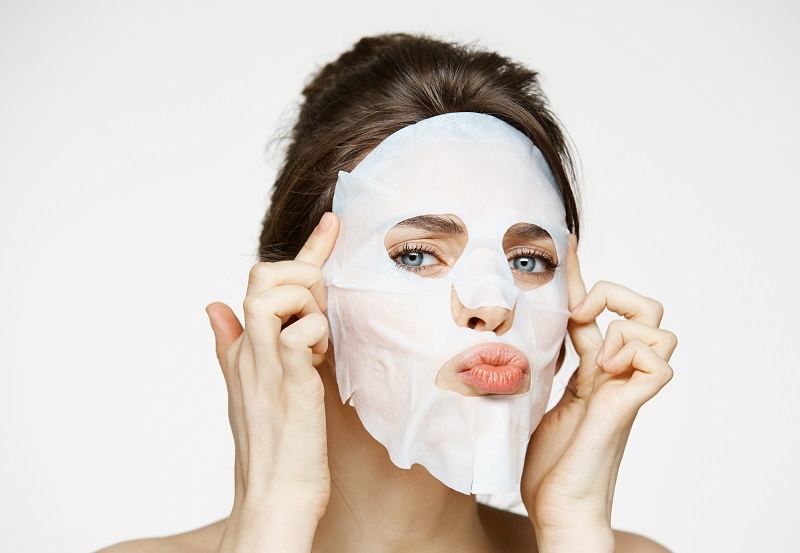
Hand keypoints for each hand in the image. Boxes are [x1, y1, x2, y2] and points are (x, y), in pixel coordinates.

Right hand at [206, 213, 338, 551]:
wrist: (274, 498)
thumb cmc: (274, 445)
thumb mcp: (251, 388)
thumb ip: (233, 345)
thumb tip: (212, 306)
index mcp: (243, 348)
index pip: (264, 285)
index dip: (305, 250)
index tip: (333, 224)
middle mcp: (248, 349)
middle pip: (261, 274)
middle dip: (301, 276)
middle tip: (321, 314)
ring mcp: (264, 363)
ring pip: (272, 292)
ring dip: (306, 303)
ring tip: (317, 341)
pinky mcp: (288, 381)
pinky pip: (300, 331)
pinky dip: (316, 335)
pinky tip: (319, 362)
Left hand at [521, 235, 676, 552]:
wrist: (557, 507)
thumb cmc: (545, 466)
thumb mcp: (531, 401)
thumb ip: (536, 369)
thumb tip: (512, 338)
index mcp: (590, 372)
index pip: (592, 312)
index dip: (578, 278)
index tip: (562, 246)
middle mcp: (614, 374)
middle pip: (646, 309)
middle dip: (615, 294)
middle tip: (580, 316)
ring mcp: (626, 388)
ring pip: (660, 328)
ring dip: (624, 326)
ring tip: (595, 354)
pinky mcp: (630, 404)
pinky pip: (662, 360)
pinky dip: (634, 352)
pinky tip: (605, 368)